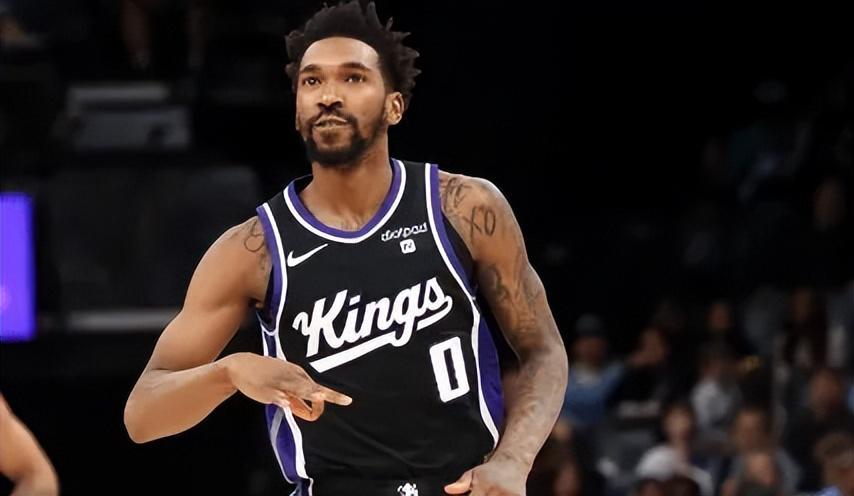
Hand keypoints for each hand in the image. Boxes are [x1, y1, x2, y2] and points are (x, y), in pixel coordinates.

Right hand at [222, 352, 350, 420]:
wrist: (240, 366)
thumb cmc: (265, 377)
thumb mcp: (284, 389)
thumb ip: (297, 404)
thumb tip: (311, 415)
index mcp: (299, 376)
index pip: (318, 388)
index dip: (332, 398)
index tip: (343, 403)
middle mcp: (293, 377)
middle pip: (313, 389)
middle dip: (327, 396)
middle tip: (347, 400)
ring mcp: (280, 382)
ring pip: (298, 388)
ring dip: (309, 393)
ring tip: (320, 395)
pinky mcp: (266, 387)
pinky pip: (276, 393)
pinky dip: (281, 397)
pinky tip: (285, 400)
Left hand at [444, 456, 527, 495]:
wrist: (513, 463)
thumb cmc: (491, 471)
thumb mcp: (473, 473)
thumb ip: (461, 483)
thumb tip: (448, 490)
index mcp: (484, 484)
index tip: (472, 495)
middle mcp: (497, 490)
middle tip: (481, 492)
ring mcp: (509, 495)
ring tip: (490, 493)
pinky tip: (497, 494)